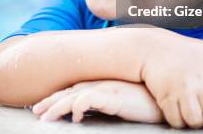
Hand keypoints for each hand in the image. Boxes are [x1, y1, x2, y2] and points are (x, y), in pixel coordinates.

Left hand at [32, 80, 163, 123]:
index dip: (55, 98)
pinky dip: (80, 106)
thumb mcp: (120, 101)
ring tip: (45, 118)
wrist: (167, 93)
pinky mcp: (116, 96)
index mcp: (100, 84)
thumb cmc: (145, 99)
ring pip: (75, 95)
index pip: (71, 89)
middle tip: (35, 112)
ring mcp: (107, 88)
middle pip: (68, 91)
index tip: (41, 107)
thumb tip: (85, 114)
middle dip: (50, 101)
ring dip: (58, 106)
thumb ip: (104, 103)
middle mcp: (100, 84)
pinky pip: (92, 99)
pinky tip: (74, 116)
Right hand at [140, 30, 202, 128]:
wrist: (151, 48)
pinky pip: (176, 121)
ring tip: (195, 114)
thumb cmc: (183, 51)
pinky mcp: (165, 97)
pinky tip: (179, 112)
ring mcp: (180, 89)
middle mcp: (198, 79)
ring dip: (196, 122)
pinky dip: (178, 121)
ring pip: (195, 121)